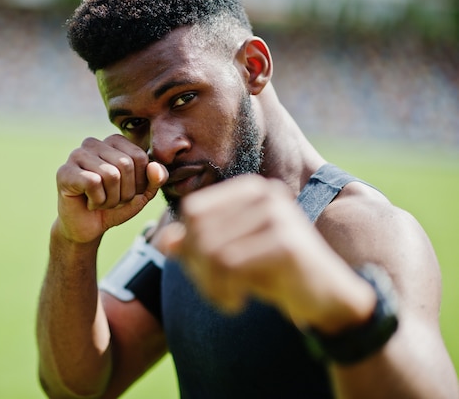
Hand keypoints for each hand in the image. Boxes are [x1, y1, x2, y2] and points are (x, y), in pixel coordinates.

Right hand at [55, 134, 168, 243]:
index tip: (126, 192)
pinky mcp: (64, 171)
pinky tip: (88, 202)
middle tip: (111, 199)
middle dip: (125, 192)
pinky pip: (93, 183)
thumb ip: (156, 179)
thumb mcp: (143, 193)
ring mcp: (76, 155)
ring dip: (111, 199)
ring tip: (100, 201)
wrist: (89, 227)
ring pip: (110, 175)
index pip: (140, 157)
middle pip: (125, 164)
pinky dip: (97, 201)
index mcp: (114, 141)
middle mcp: (93, 142)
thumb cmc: (115, 206)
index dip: (139, 183)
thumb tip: (155, 167)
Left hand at [159, 174, 374, 331]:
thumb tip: (164, 242)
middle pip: (198, 228)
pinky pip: (229, 265)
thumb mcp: (233, 255)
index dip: (188, 245)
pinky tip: (237, 303)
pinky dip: (224, 291)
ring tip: (223, 298)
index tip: (201, 271)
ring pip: (210, 248)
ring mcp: (278, 215)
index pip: (193, 210)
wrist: (328, 296)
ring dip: (208, 284)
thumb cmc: (276, 272)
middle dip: (197, 267)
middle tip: (212, 290)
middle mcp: (264, 194)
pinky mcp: (286, 243)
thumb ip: (198, 245)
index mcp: (251, 190)